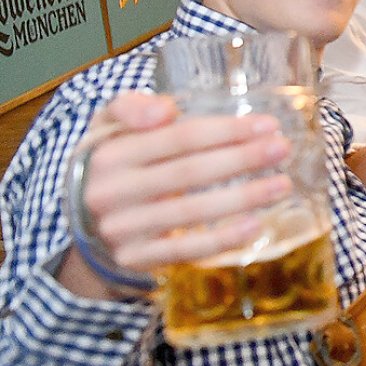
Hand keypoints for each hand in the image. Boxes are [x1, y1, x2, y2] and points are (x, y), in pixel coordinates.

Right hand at [74, 92, 295, 282]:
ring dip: (243, 198)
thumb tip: (166, 110)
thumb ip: (132, 107)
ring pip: (191, 211)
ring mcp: (122, 228)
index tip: (267, 125)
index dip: (226, 131)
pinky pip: (185, 250)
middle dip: (241, 159)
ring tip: (282, 185)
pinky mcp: (135, 258)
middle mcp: (112, 191)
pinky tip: (255, 225)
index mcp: (110, 153)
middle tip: (282, 150)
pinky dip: (222, 238)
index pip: (178, 138)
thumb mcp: (108, 127)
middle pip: (189, 172)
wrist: (83, 223)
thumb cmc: (114, 165)